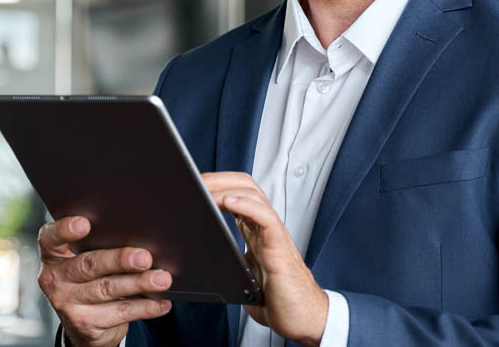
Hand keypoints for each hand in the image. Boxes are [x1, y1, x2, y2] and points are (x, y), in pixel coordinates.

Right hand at [37, 215, 173, 346]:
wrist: (83, 324)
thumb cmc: (89, 278)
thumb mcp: (83, 260)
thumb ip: (98, 245)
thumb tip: (139, 238)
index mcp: (53, 254)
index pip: (51, 238)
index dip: (65, 230)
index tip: (85, 223)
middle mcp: (55, 278)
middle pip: (89, 264)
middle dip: (119, 260)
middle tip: (144, 257)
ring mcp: (67, 303)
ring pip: (108, 289)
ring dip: (138, 283)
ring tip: (161, 279)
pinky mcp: (85, 324)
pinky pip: (120, 313)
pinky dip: (145, 307)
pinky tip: (161, 302)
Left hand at [202, 172, 328, 346]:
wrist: (303, 319)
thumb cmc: (278, 301)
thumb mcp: (242, 276)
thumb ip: (226, 262)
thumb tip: (195, 261)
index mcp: (256, 232)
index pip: (238, 194)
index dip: (217, 184)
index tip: (194, 185)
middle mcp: (265, 228)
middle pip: (245, 186)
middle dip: (219, 178)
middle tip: (195, 181)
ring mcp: (274, 235)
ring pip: (254, 195)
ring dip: (227, 187)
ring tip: (206, 188)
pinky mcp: (280, 248)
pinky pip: (266, 218)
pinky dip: (247, 205)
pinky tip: (229, 202)